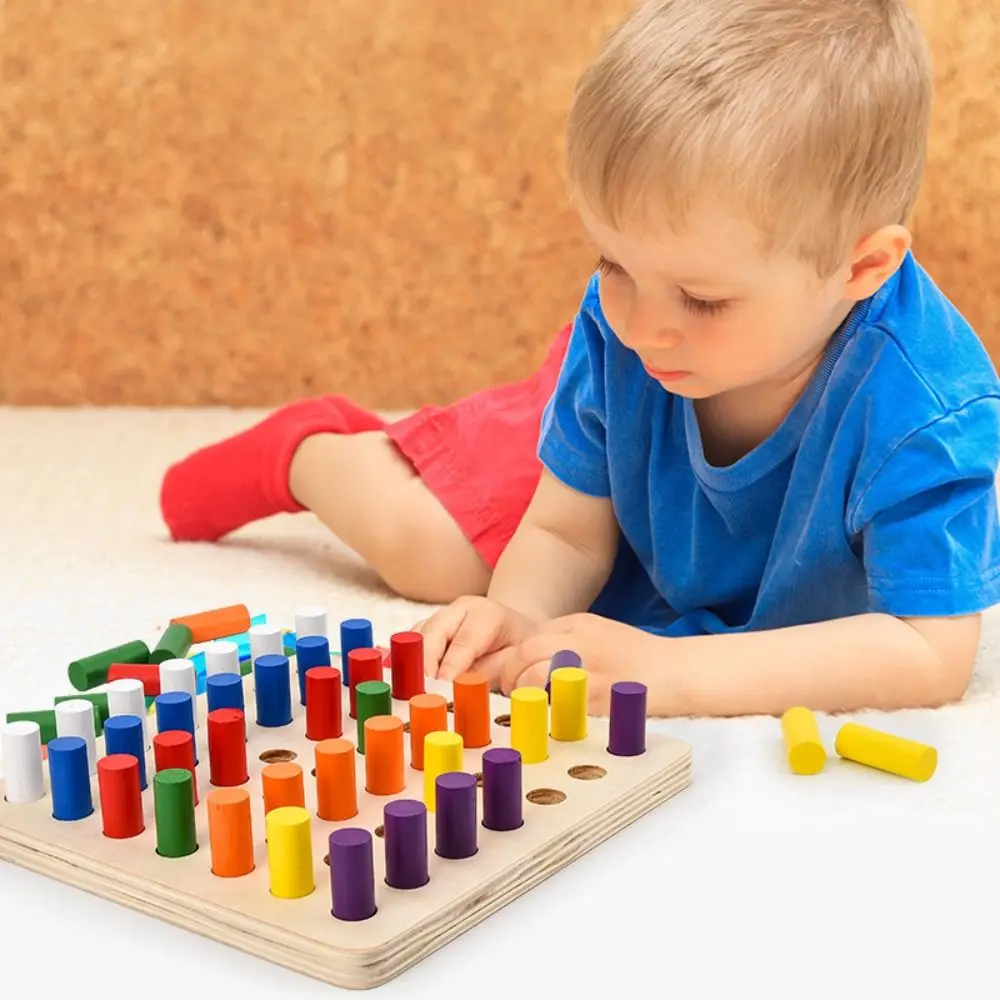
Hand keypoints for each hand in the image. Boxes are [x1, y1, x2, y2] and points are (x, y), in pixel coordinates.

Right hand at [414, 596, 540, 686]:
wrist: (516, 633)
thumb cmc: (518, 649)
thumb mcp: (519, 660)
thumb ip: (497, 671)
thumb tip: (472, 687)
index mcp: (487, 614)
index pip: (466, 639)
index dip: (452, 663)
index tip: (442, 684)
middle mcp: (461, 609)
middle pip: (435, 631)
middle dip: (426, 661)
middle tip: (422, 689)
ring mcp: (442, 616)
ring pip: (418, 634)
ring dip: (413, 661)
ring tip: (412, 688)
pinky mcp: (428, 627)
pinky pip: (412, 641)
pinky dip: (408, 659)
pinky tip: (409, 680)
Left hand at [483, 613, 661, 714]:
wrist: (679, 672)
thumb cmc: (639, 657)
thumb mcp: (602, 632)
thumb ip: (568, 638)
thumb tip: (531, 658)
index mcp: (580, 624)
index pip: (530, 637)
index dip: (515, 658)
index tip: (513, 674)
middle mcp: (580, 643)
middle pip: (525, 653)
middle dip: (510, 674)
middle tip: (510, 691)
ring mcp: (587, 670)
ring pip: (533, 677)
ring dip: (524, 693)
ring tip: (527, 705)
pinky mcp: (596, 698)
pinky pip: (556, 704)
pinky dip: (546, 711)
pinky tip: (548, 717)